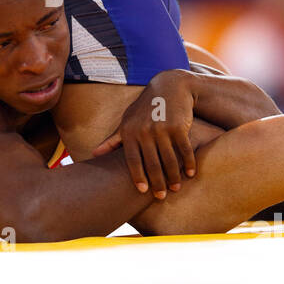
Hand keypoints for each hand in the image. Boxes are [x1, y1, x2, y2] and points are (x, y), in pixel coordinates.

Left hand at [92, 70, 196, 198]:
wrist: (169, 87)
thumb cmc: (144, 108)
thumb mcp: (126, 121)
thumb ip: (113, 140)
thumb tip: (93, 155)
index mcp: (130, 132)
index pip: (133, 160)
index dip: (138, 177)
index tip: (143, 191)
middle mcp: (145, 131)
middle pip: (152, 164)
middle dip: (157, 183)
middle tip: (162, 196)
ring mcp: (162, 129)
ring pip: (169, 160)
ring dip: (174, 177)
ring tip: (176, 188)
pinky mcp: (178, 127)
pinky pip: (184, 150)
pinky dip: (189, 163)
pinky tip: (190, 173)